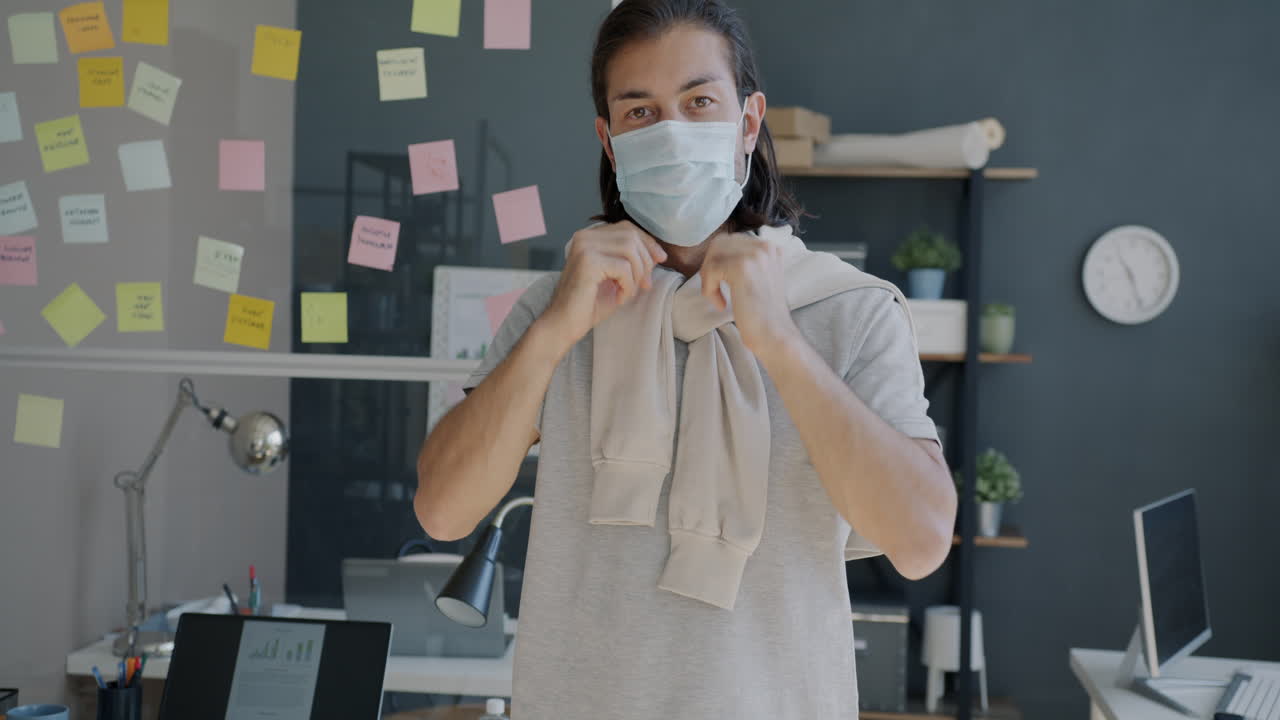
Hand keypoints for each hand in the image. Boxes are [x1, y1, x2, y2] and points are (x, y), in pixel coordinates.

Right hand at [539, 221, 666, 349]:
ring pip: (630, 249)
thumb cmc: (589, 304)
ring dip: (637, 274)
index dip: (647, 242)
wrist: (564, 324)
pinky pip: (623, 268)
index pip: (627, 228)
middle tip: (645, 284)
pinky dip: (628, 286)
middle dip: (645, 260)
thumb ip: (630, 260)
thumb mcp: (615, 276)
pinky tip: (619, 298)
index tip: (660, 259)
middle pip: (631, 235)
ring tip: (628, 292)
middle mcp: (584, 237)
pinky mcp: (588, 262)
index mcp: (589, 236)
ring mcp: (584, 247)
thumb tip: (657, 253)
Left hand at [697, 231, 799, 358]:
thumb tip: (715, 254)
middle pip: (720, 243)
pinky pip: (711, 269)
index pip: (731, 241)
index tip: (722, 285)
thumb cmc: (763, 314)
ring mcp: (755, 255)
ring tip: (718, 297)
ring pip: (713, 254)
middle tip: (714, 290)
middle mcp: (765, 246)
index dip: (719, 262)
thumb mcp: (759, 279)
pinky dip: (710, 289)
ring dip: (709, 278)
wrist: (774, 335)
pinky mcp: (742, 267)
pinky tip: (722, 304)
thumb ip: (746, 263)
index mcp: (770, 248)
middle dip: (711, 266)